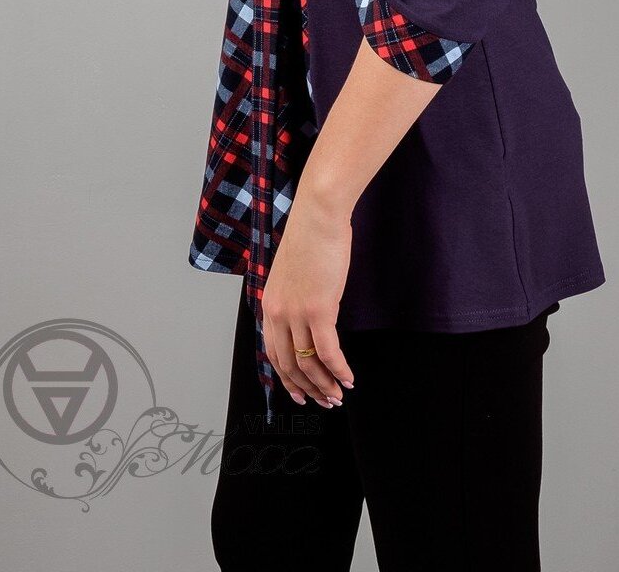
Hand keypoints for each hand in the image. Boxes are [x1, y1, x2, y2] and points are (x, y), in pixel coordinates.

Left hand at [261, 192, 355, 406]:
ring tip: (339, 395)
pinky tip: (349, 378)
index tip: (301, 394)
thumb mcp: (292, 272)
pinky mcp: (318, 310)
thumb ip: (294, 297)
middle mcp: (278, 314)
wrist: (318, 216)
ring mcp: (296, 313)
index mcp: (269, 305)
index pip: (273, 354)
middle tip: (325, 402)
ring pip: (308, 364)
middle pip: (289, 365)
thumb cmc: (311, 237)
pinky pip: (328, 351)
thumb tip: (309, 316)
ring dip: (325, 384)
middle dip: (308, 389)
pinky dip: (338, 369)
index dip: (286, 379)